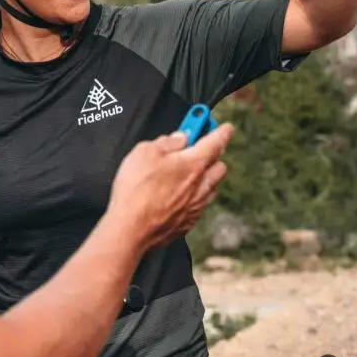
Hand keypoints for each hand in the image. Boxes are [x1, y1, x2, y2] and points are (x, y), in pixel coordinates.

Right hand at [106, 124, 232, 252]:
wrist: (130, 229)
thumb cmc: (136, 190)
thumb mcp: (145, 152)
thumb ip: (167, 142)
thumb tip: (179, 138)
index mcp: (194, 164)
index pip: (216, 142)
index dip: (222, 131)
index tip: (226, 128)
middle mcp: (201, 185)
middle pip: (220, 166)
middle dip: (214, 155)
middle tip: (199, 149)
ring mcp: (196, 206)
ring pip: (212, 187)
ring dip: (206, 177)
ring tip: (188, 173)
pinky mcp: (188, 222)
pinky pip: (200, 205)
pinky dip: (195, 196)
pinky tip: (180, 195)